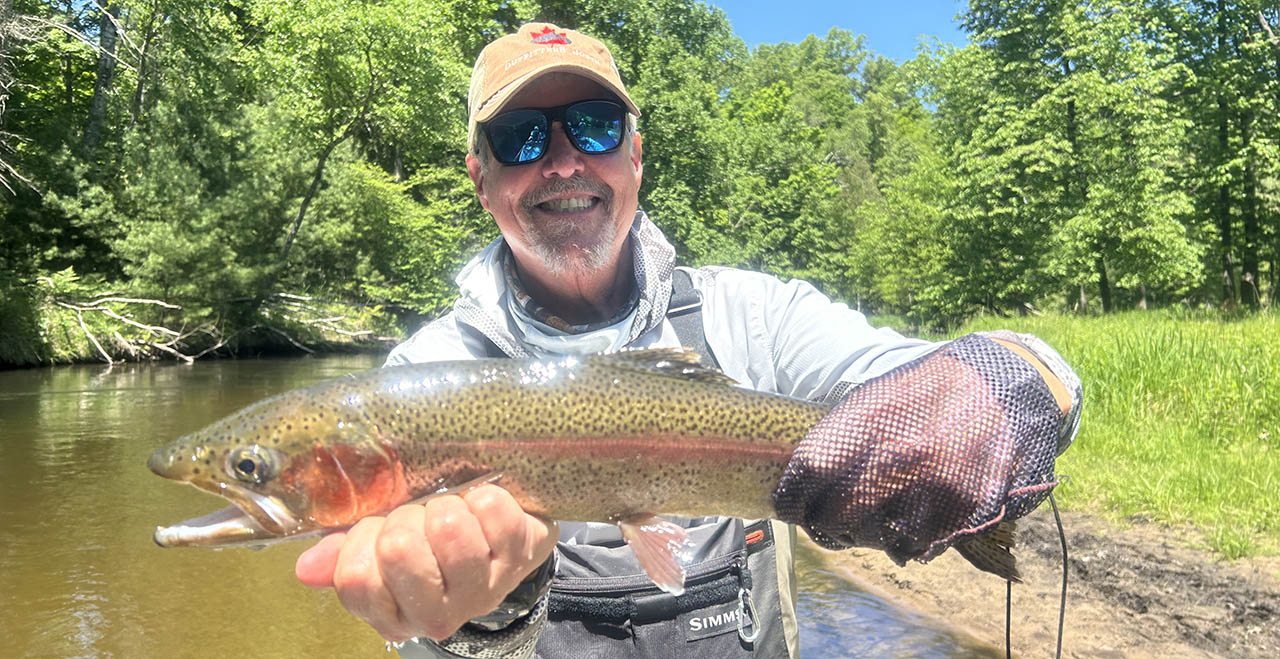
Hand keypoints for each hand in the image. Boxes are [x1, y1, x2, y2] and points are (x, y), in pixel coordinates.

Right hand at [295, 484, 558, 641]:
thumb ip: (343, 556)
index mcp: (394, 614)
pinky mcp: (521, 556)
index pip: (357, 578)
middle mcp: (438, 614)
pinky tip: (482, 507)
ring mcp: (484, 588)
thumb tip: (306, 567)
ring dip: (446, 506)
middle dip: (405, 518)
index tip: (382, 530)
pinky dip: (483, 495)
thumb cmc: (432, 543)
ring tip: (453, 513)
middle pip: (399, 549)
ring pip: (446, 527)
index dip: (364, 539)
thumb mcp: (381, 549)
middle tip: (420, 520)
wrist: (503, 540)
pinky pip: (490, 508)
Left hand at [772, 333, 1066, 563]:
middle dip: (823, 525)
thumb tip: (800, 479)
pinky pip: (916, 547)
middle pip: (834, 515)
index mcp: (871, 420)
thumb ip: (841, 436)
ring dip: (865, 535)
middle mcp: (900, 457)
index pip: (808, 471)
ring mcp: (934, 488)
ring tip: (871, 520)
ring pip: (874, 539)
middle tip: (824, 524)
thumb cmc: (933, 390)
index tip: (787, 507)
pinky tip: (910, 519)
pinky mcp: (967, 513)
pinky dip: (906, 541)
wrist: (1012, 385)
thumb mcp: (879, 395)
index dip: (790, 498)